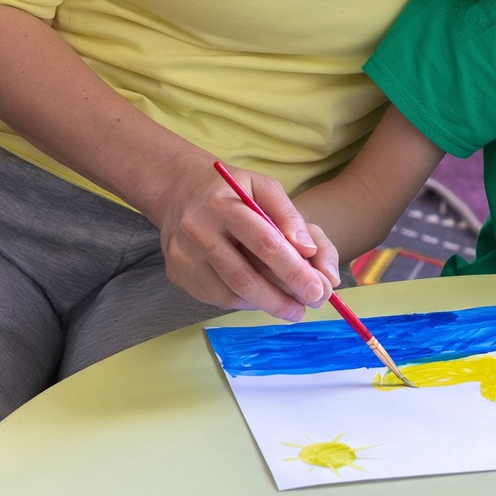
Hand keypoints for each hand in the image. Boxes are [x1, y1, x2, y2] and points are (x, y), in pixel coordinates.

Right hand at [153, 159, 340, 320]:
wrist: (178, 191)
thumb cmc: (231, 190)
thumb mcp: (263, 187)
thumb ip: (288, 216)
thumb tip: (308, 251)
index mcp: (222, 204)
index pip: (264, 243)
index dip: (293, 270)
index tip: (318, 289)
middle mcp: (198, 231)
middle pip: (244, 276)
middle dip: (280, 299)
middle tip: (307, 308)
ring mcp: (184, 255)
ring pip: (229, 294)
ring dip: (265, 305)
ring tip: (291, 308)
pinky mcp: (177, 273)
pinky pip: (215, 298)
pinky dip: (243, 302)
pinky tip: (261, 298)